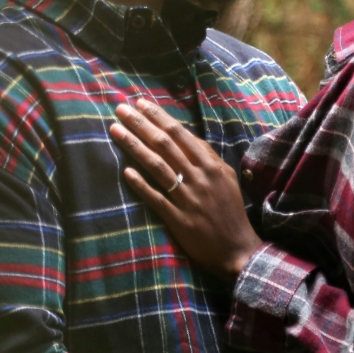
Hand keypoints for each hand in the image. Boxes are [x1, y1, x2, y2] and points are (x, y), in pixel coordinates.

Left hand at [111, 99, 263, 280]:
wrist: (237, 249)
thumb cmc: (230, 211)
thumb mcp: (226, 178)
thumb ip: (208, 157)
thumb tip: (187, 138)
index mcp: (210, 164)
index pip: (180, 133)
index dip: (159, 117)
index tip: (140, 103)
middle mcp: (198, 177)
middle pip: (165, 144)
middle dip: (141, 124)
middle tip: (120, 109)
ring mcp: (187, 198)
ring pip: (157, 166)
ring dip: (135, 146)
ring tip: (116, 131)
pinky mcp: (178, 219)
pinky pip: (156, 197)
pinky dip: (141, 184)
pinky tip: (126, 171)